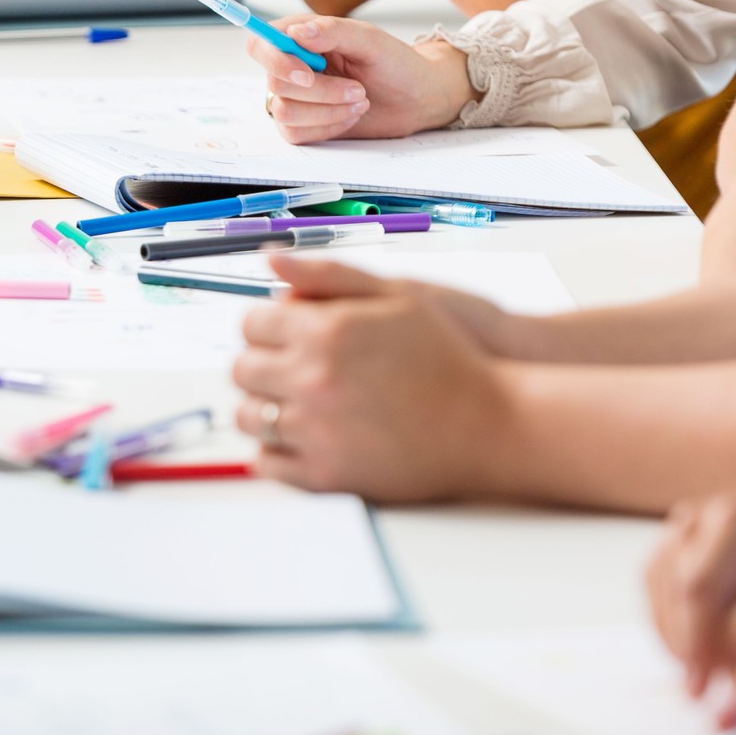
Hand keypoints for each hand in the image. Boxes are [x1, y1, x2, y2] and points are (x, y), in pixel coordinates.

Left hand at [230, 255, 514, 498]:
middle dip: (262, 365)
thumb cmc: (450, 358)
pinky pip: (268, 463)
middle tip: (290, 370)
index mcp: (326, 332)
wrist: (492, 424)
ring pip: (250, 417)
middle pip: (243, 370)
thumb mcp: (398, 297)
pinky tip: (302, 437)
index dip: (266, 327)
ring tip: (297, 403)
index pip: (252, 324)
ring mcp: (317, 431)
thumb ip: (328, 275)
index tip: (283, 336)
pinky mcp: (325, 475)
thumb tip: (270, 259)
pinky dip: (275, 450)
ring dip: (264, 408)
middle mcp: (313, 380)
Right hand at [252, 17, 477, 142]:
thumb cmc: (395, 64)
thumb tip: (297, 32)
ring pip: (284, 112)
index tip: (308, 72)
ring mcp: (295, 98)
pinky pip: (295, 133)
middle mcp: (291, 67)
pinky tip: (349, 116)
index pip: (260, 44)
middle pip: (274, 83)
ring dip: (327, 111)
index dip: (275, 60)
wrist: (415, 98)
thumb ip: (333, 31)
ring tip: (359, 101)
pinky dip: (327, 127)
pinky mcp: (302, 124)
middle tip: (357, 89)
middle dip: (320, 91)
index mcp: (300, 37)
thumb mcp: (370, 40)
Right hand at [647, 497, 735, 697]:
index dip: (695, 639)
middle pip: (672, 587)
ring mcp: (684, 526)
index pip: (699, 585)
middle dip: (682, 644)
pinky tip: (690, 654)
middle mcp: (704, 517)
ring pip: (656, 585)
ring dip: (670, 635)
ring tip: (696, 676)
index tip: (702, 685)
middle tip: (699, 691)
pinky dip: (667, 623)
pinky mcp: (673, 542)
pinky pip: (655, 585)